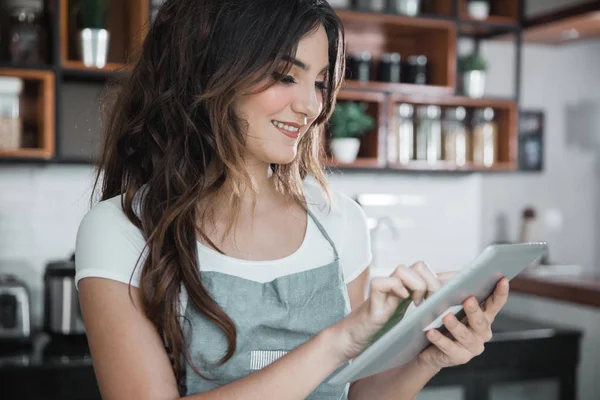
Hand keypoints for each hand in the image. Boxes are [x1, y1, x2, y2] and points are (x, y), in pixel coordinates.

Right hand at [332, 262, 448, 361]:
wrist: (353, 339)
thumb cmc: (381, 333)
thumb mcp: (410, 322)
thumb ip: (424, 312)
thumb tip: (447, 310)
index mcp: (408, 290)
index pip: (428, 271)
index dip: (443, 278)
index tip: (451, 295)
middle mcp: (396, 286)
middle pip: (420, 265)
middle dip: (433, 283)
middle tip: (432, 302)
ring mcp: (384, 291)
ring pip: (403, 269)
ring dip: (416, 285)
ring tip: (417, 303)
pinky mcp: (372, 301)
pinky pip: (382, 282)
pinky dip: (394, 288)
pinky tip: (401, 300)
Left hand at [417, 277, 509, 370]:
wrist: (428, 348)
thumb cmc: (441, 319)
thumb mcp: (447, 301)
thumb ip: (452, 288)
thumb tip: (452, 277)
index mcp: (483, 316)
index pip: (495, 303)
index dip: (500, 292)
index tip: (502, 279)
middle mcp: (481, 332)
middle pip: (481, 321)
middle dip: (474, 310)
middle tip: (468, 300)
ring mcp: (471, 346)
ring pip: (465, 335)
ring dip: (456, 325)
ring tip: (446, 317)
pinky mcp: (458, 357)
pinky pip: (448, 347)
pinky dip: (439, 339)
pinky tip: (431, 332)